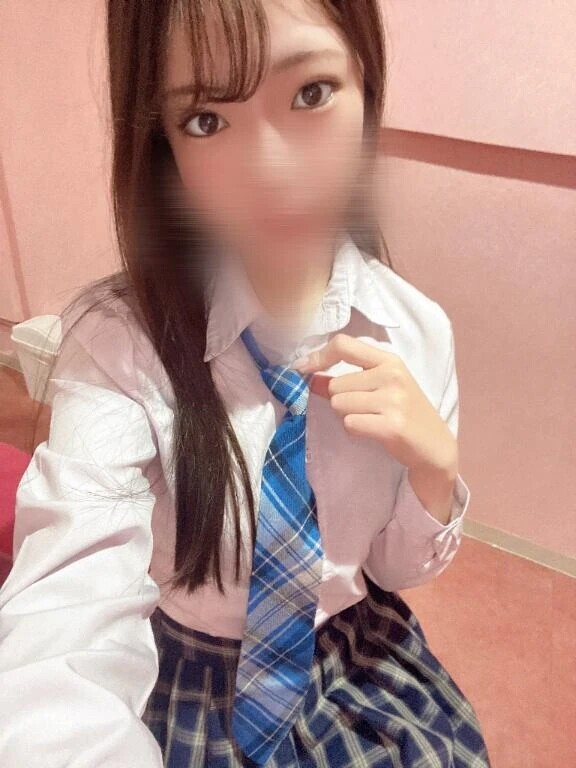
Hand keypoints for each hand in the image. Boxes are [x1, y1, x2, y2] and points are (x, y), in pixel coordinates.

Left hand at [293, 334, 457, 522]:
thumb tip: (308, 375)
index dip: (318, 356)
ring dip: (348, 416)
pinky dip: (355, 430)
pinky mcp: (392, 425)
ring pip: (339, 404)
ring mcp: (393, 399)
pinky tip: (374, 431)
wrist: (435, 446)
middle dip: (341, 401)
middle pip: (335, 385)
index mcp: (389, 360)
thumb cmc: (404, 413)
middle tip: (366, 410)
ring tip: (371, 420)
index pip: (343, 344)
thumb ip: (347, 379)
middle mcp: (392, 375)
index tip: (303, 369)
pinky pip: (350, 423)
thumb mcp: (381, 388)